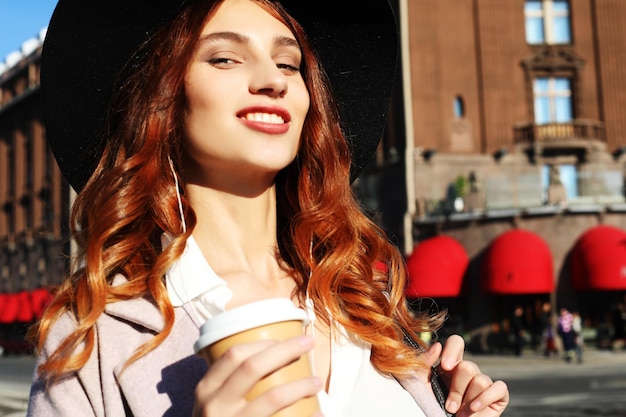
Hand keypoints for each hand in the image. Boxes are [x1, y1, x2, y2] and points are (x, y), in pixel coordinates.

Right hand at [193, 335, 321, 416]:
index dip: (262, 342)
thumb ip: (229, 384)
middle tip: (308, 343)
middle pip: (253, 367)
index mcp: (206, 389)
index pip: (234, 354)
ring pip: (272, 397)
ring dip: (300, 386)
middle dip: (285, 350)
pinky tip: (319, 413)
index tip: (284, 338)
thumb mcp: (213, 404)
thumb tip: (271, 355)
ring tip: (316, 383)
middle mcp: (215, 406)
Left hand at [420, 335, 508, 416]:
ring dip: (468, 400)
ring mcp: (484, 382)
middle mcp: (468, 371)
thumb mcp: (422, 384)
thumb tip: (437, 346)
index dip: (452, 350)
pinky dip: (485, 399)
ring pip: (480, 380)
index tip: (445, 367)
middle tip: (450, 407)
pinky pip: (499, 388)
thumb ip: (424, 364)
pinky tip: (474, 409)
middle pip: (467, 366)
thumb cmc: (432, 406)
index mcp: (450, 365)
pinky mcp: (498, 395)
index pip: (456, 342)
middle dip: (457, 389)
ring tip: (460, 414)